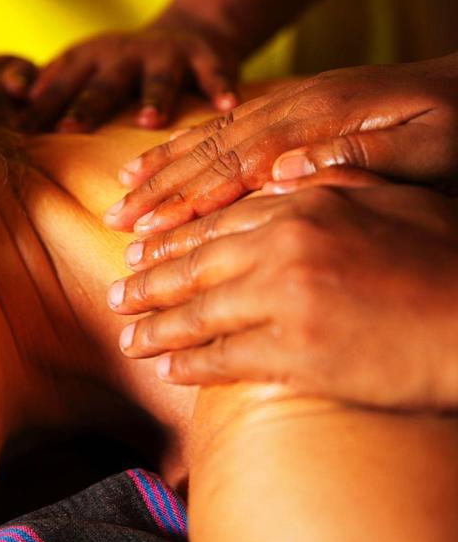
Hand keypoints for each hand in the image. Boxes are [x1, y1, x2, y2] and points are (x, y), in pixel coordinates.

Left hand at [21, 12, 238, 132]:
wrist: (186, 34)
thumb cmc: (123, 67)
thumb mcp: (86, 69)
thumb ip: (54, 90)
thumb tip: (10, 117)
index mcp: (91, 59)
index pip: (61, 85)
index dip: (42, 106)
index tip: (21, 133)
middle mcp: (124, 54)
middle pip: (104, 82)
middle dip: (88, 105)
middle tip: (70, 130)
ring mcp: (165, 53)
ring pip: (158, 77)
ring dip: (153, 98)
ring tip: (149, 122)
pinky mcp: (205, 56)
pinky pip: (214, 73)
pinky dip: (220, 88)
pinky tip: (227, 106)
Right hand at [104, 53, 457, 234]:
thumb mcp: (433, 147)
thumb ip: (360, 156)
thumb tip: (281, 173)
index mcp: (321, 121)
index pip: (239, 165)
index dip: (190, 200)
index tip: (150, 231)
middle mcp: (295, 108)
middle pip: (212, 150)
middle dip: (162, 187)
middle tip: (118, 219)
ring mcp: (292, 104)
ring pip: (213, 134)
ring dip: (166, 165)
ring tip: (123, 190)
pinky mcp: (294, 106)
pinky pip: (229, 123)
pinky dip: (191, 143)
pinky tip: (168, 158)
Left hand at [108, 178, 457, 408]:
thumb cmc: (444, 256)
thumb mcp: (387, 198)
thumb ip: (327, 181)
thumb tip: (278, 173)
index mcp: (303, 205)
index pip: (217, 222)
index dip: (173, 239)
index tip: (142, 250)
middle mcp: (285, 247)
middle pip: (195, 264)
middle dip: (149, 282)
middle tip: (116, 292)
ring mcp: (286, 299)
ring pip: (198, 312)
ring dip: (156, 326)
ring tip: (128, 337)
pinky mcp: (297, 352)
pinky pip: (225, 358)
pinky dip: (191, 364)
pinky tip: (167, 368)